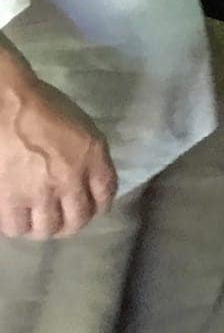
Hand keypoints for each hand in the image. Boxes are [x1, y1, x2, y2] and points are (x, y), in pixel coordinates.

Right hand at [0, 57, 116, 237]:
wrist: (5, 102)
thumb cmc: (41, 104)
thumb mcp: (80, 125)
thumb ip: (88, 154)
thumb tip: (85, 177)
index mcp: (93, 155)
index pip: (106, 194)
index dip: (98, 206)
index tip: (90, 208)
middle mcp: (71, 178)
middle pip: (78, 220)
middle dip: (71, 223)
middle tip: (61, 220)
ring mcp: (39, 191)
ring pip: (47, 229)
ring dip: (43, 227)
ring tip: (36, 221)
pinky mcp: (9, 199)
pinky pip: (16, 226)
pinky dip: (17, 225)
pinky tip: (16, 216)